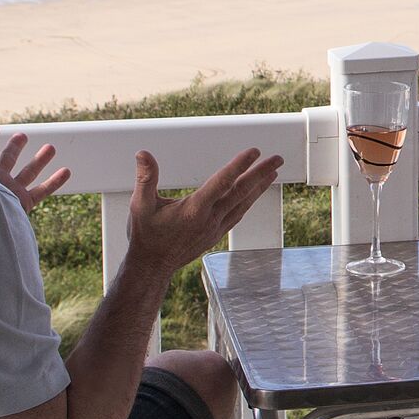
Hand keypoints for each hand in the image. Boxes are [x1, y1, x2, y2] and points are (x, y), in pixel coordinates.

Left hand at [0, 122, 70, 211]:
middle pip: (8, 160)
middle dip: (15, 147)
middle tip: (22, 136)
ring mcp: (11, 191)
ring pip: (29, 173)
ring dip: (40, 160)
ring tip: (50, 148)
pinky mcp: (22, 203)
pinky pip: (41, 191)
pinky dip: (54, 182)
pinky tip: (66, 171)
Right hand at [126, 146, 284, 277]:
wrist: (152, 266)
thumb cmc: (146, 235)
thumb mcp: (140, 205)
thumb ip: (145, 178)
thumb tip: (143, 154)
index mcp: (194, 210)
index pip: (221, 182)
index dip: (239, 165)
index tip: (254, 151)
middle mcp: (209, 219)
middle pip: (241, 192)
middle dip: (260, 173)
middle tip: (277, 158)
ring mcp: (215, 228)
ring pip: (243, 204)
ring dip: (259, 187)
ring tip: (273, 172)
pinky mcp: (216, 234)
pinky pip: (238, 215)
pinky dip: (249, 202)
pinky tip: (254, 194)